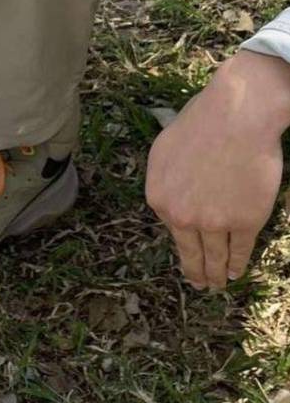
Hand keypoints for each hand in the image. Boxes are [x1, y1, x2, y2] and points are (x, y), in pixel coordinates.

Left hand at [145, 51, 289, 288]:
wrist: (236, 116)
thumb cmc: (200, 124)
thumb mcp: (164, 151)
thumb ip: (164, 180)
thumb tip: (169, 200)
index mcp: (159, 198)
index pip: (172, 229)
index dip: (182, 245)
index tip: (188, 259)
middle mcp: (182, 216)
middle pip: (191, 252)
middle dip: (196, 273)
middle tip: (200, 286)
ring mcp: (214, 222)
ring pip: (215, 257)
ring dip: (217, 274)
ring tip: (218, 285)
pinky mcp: (244, 222)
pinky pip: (239, 251)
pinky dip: (237, 264)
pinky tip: (235, 271)